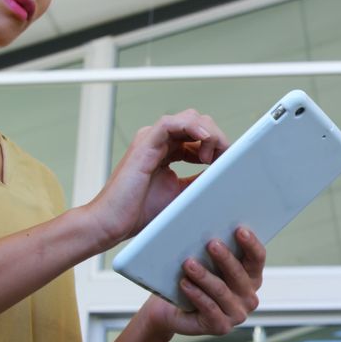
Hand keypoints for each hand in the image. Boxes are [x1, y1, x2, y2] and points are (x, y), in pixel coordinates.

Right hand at [85, 110, 229, 245]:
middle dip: (216, 137)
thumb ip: (200, 180)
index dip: (218, 145)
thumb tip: (224, 174)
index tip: (229, 162)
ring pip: (189, 118)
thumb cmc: (140, 212)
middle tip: (223, 159)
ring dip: (208, 133)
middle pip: (198, 123)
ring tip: (212, 155)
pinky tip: (204, 140)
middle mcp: (160, 142)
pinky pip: (171, 123)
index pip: (200, 136)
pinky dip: (191, 127)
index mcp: (168, 151)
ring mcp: (151, 140)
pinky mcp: (144, 143)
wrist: (112, 223)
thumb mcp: (182, 194)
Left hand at [143, 227, 264, 336]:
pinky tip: (185, 283)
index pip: (258, 258)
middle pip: (239, 274)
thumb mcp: (207, 261)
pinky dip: (196, 294)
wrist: (171, 309)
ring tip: (188, 263)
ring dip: (204, 276)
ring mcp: (237, 314)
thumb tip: (212, 218)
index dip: (250, 244)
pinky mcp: (221, 327)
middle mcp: (249, 297)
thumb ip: (216, 247)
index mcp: (252, 277)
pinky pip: (209, 308)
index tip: (239, 229)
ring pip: (222, 291)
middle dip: (225, 258)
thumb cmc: (192, 279)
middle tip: (210, 243)